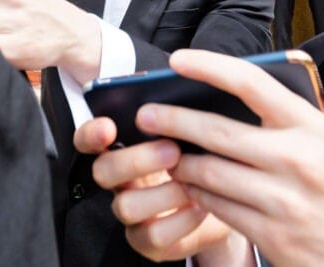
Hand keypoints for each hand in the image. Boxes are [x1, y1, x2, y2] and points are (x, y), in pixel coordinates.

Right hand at [73, 119, 252, 264]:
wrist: (234, 200)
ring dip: (162, 193)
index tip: (109, 125)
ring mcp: (133, 213)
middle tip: (172, 149)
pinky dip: (180, 220)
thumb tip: (183, 83)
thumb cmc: (208, 155)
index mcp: (124, 146)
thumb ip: (179, 110)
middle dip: (136, 159)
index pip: (89, 138)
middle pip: (102, 172)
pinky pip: (153, 235)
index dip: (92, 133)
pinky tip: (202, 204)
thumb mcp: (195, 128)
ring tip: (194, 181)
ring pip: (125, 206)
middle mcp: (121, 180)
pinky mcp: (149, 241)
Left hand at [130, 50, 323, 266]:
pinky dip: (197, 194)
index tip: (178, 59)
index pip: (251, 83)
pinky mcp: (273, 237)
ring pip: (209, 174)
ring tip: (162, 152)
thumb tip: (226, 95)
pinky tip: (187, 185)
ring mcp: (283, 201)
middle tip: (146, 114)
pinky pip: (218, 208)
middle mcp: (296, 159)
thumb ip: (284, 119)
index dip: (209, 65)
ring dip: (179, 162)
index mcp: (311, 126)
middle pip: (216, 133)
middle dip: (172, 121)